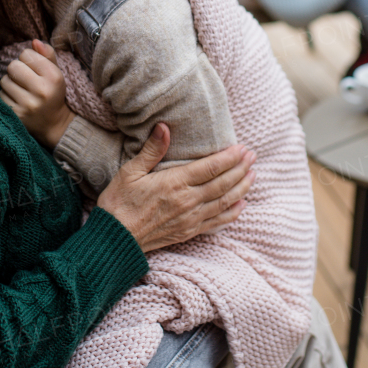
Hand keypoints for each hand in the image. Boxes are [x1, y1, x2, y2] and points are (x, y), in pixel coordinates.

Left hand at [0, 40, 74, 149]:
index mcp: (54, 77)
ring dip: (11, 84)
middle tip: (25, 80)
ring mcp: (27, 105)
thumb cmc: (52, 92)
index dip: (28, 59)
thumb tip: (34, 41)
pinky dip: (6, 96)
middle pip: (13, 66)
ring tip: (22, 91)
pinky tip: (17, 101)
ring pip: (4, 81)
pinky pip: (0, 95)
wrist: (53, 124)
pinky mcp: (15, 115)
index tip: (35, 69)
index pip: (27, 54)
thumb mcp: (55, 72)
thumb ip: (47, 54)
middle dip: (17, 70)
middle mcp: (42, 91)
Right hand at [98, 125, 255, 252]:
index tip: (242, 148)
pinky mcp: (188, 231)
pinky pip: (216, 221)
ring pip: (224, 202)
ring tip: (253, 175)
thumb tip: (165, 127)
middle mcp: (187, 202)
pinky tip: (241, 205)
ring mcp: (190, 219)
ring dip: (241, 187)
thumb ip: (152, 150)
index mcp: (174, 183)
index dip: (229, 158)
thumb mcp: (130, 171)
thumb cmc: (119, 203)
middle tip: (253, 156)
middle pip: (223, 184)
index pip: (211, 168)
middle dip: (241, 169)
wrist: (114, 240)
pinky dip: (232, 213)